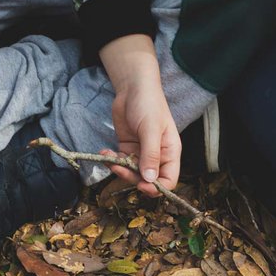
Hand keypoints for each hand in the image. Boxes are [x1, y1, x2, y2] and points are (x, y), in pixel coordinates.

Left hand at [99, 35, 179, 195]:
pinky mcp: (127, 148)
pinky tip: (105, 152)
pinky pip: (120, 162)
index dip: (156, 187)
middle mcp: (157, 156)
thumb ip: (150, 155)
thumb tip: (150, 180)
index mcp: (170, 153)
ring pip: (131, 173)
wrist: (133, 88)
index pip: (169, 180)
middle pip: (147, 180)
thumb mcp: (151, 129)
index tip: (142, 185)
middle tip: (119, 167)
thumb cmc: (148, 104)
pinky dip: (111, 161)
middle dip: (132, 177)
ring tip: (109, 157)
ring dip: (119, 169)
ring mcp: (141, 153)